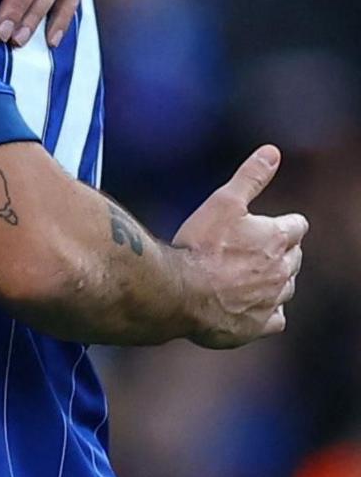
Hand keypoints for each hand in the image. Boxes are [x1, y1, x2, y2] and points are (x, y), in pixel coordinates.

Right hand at [174, 145, 307, 348]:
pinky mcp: (261, 325)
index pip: (297, 226)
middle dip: (278, 251)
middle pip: (294, 257)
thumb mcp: (223, 202)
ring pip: (286, 287)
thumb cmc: (199, 245)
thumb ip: (250, 177)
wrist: (180, 292)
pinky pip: (276, 318)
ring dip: (272, 280)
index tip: (261, 225)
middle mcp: (284, 270)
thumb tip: (272, 151)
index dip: (280, 223)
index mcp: (279, 238)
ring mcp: (274, 299)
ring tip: (243, 276)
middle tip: (247, 249)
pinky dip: (266, 310)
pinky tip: (246, 304)